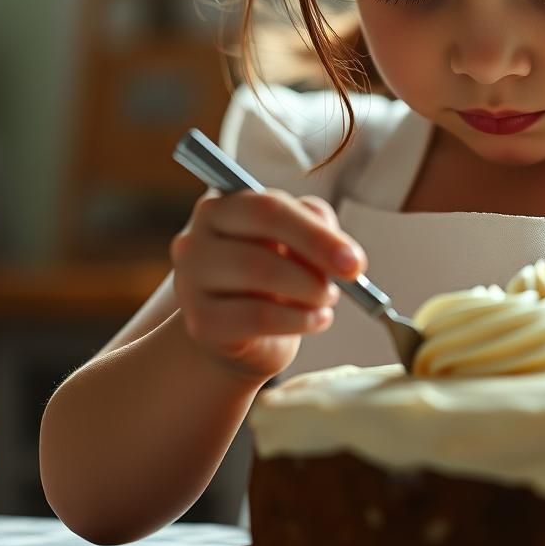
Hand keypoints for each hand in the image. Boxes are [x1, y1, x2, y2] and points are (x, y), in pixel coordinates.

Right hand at [170, 189, 365, 381]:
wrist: (243, 340)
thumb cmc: (274, 280)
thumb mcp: (297, 242)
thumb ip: (316, 225)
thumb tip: (339, 248)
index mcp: (221, 206)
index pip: (267, 205)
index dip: (314, 230)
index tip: (353, 257)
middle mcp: (196, 238)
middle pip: (260, 229)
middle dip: (317, 251)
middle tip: (352, 274)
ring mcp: (191, 281)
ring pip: (258, 271)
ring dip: (309, 287)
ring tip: (328, 297)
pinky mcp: (201, 323)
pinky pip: (257, 316)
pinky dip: (298, 320)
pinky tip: (317, 320)